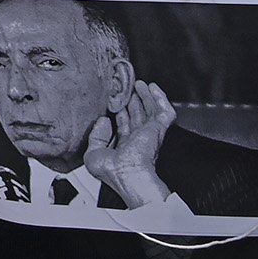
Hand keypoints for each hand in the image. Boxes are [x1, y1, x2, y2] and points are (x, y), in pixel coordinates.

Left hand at [85, 81, 175, 207]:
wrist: (127, 174)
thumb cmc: (112, 171)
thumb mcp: (93, 154)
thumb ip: (95, 135)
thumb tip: (103, 120)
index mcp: (125, 147)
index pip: (124, 126)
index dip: (120, 113)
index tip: (115, 101)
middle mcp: (138, 140)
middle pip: (138, 116)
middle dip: (133, 102)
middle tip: (128, 88)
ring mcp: (149, 134)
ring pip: (151, 111)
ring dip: (146, 97)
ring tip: (140, 84)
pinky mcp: (157, 129)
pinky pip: (164, 112)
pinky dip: (160, 98)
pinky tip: (153, 88)